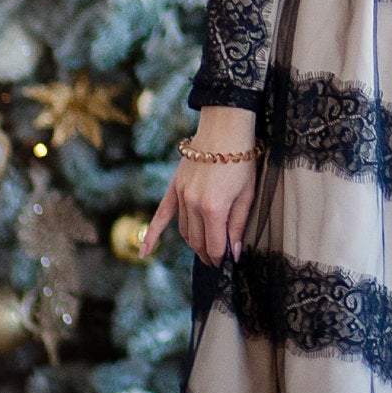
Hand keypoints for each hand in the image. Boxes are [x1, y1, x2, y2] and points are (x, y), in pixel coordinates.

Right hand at [142, 113, 258, 264]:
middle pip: (197, 241)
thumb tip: (234, 253)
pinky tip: (144, 252)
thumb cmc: (241, 161)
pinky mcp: (174, 187)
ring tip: (204, 250)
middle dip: (207, 254)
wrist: (224, 129)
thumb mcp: (247, 195)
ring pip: (184, 231)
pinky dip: (152, 234)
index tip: (227, 263)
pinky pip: (161, 215)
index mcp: (213, 208)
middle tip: (216, 260)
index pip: (214, 245)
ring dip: (194, 244)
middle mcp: (193, 204)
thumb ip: (237, 226)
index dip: (221, 257)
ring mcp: (180, 196)